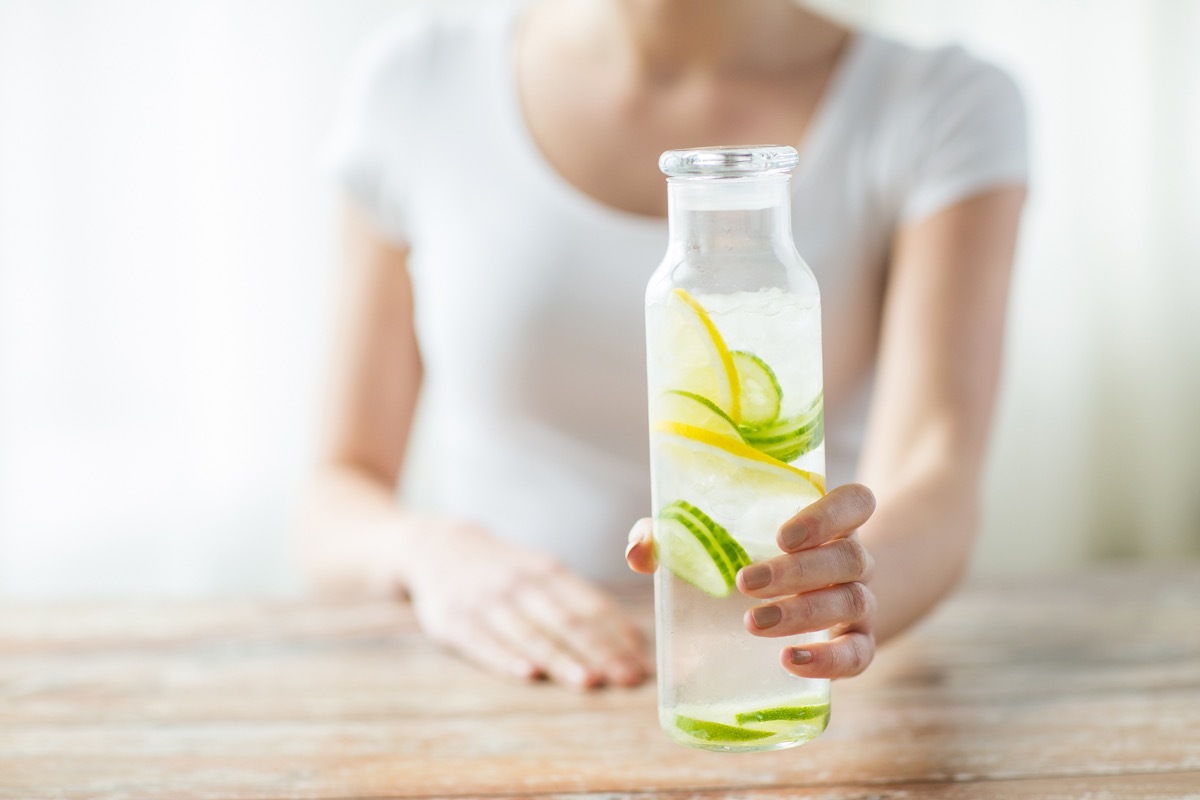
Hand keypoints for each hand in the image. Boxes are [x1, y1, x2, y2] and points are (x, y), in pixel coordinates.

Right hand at [407, 522, 649, 689]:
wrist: (436, 547)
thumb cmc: (505, 570)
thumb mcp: (540, 570)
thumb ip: (580, 601)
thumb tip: (631, 638)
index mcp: (547, 571)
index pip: (590, 605)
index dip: (618, 635)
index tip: (641, 663)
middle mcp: (520, 584)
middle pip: (566, 621)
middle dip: (600, 652)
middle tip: (627, 679)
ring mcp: (486, 602)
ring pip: (530, 634)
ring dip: (561, 659)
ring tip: (590, 682)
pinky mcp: (455, 621)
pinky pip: (484, 642)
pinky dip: (506, 658)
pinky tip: (528, 674)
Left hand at [626, 483, 876, 678]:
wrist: (806, 604)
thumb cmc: (751, 559)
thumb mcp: (715, 540)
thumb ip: (672, 535)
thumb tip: (639, 551)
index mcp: (828, 522)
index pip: (856, 502)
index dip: (830, 514)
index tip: (784, 535)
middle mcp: (852, 559)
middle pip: (847, 557)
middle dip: (796, 572)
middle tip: (745, 583)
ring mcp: (860, 603)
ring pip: (851, 601)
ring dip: (803, 613)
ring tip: (753, 622)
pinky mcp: (856, 645)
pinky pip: (858, 655)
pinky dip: (829, 660)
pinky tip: (790, 661)